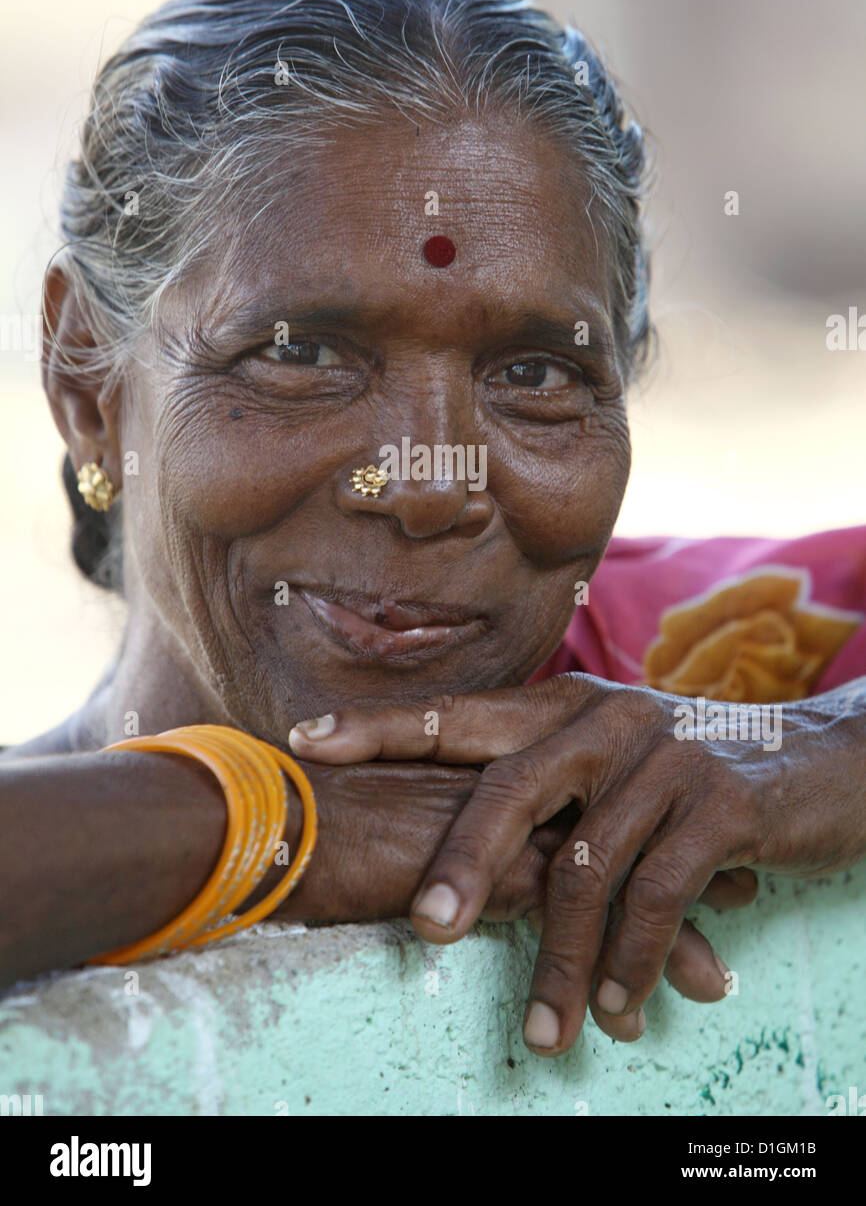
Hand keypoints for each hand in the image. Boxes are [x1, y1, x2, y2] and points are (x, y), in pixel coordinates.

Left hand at [289, 674, 865, 1053]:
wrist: (815, 763)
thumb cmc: (684, 776)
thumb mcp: (607, 762)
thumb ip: (538, 786)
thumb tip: (449, 840)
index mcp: (563, 705)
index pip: (460, 715)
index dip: (381, 726)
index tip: (305, 743)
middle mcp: (605, 719)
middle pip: (510, 786)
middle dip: (461, 862)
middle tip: (423, 928)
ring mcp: (663, 757)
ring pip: (584, 866)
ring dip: (562, 960)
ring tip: (543, 1031)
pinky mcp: (719, 803)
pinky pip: (657, 895)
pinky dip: (635, 961)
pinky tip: (622, 1008)